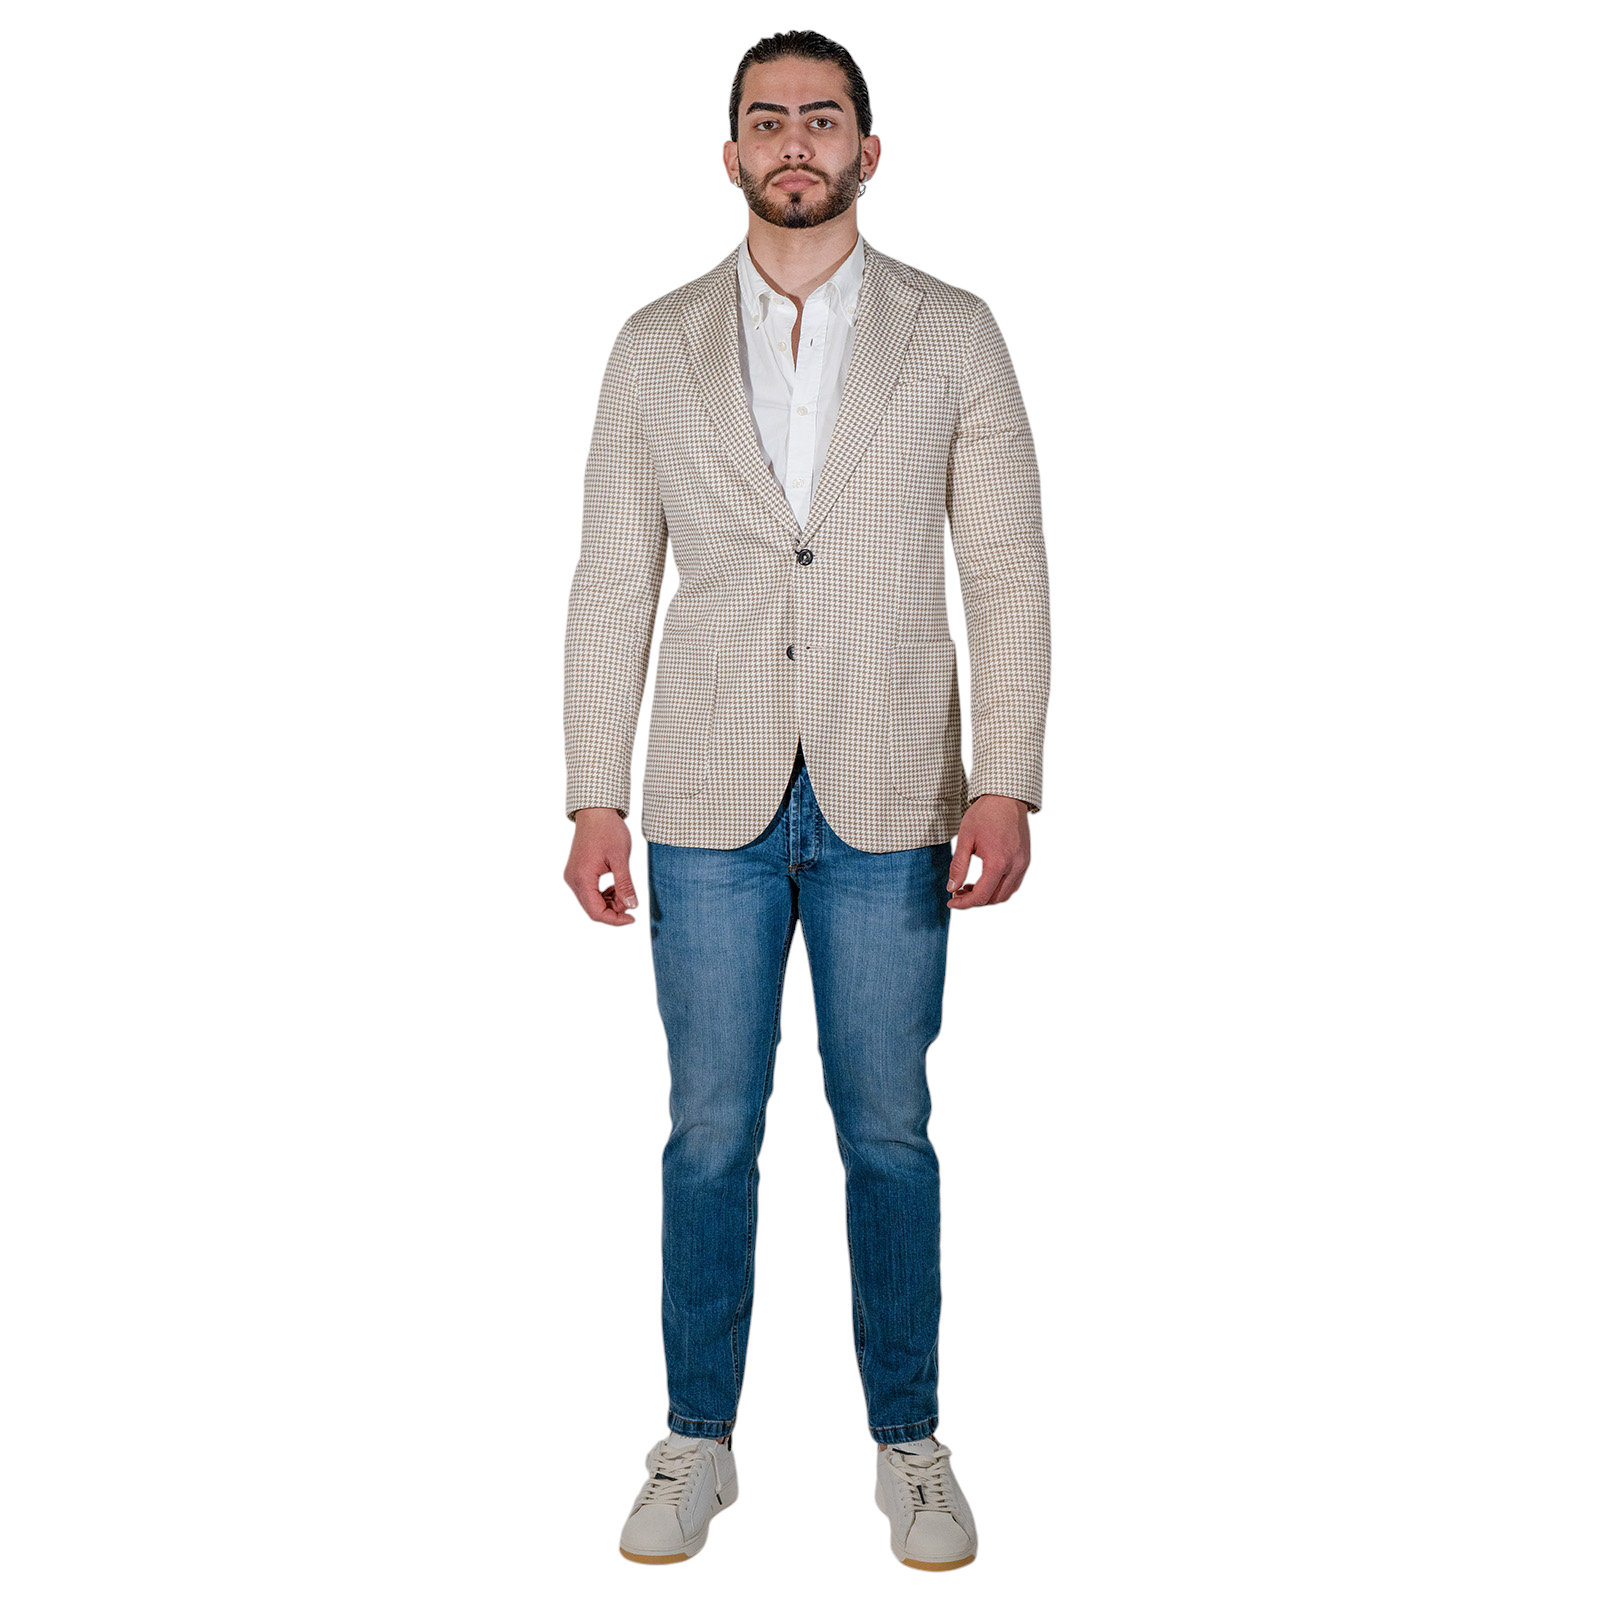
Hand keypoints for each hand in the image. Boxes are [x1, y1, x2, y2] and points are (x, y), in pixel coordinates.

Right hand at [565, 807, 639, 924]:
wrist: (596, 812)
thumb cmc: (608, 831)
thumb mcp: (620, 859)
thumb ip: (625, 885)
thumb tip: (632, 906)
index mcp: (582, 878)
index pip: (596, 912)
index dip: (615, 919)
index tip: (633, 918)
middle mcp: (573, 880)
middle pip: (592, 909)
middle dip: (614, 910)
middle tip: (630, 899)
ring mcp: (573, 876)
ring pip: (591, 902)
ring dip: (609, 902)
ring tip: (624, 890)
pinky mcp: (577, 872)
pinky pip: (589, 892)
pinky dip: (604, 894)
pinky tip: (615, 885)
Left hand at [947, 793, 1031, 908]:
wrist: (1005, 797)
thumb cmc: (984, 814)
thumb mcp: (965, 839)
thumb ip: (958, 866)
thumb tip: (952, 888)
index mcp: (998, 863)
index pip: (981, 896)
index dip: (964, 903)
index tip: (951, 901)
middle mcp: (1015, 866)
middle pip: (995, 899)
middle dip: (975, 901)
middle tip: (958, 893)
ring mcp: (1023, 863)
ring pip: (1006, 894)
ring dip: (988, 896)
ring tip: (969, 887)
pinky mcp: (1026, 859)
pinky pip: (1014, 883)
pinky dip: (999, 888)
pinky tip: (986, 879)